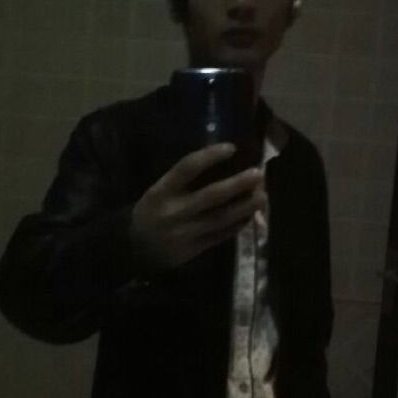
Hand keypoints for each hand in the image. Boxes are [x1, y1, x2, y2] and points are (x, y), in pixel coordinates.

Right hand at [130, 143, 266, 270]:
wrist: (135, 249)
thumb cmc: (150, 212)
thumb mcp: (158, 191)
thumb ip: (182, 180)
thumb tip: (219, 162)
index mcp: (162, 191)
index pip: (187, 168)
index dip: (210, 156)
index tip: (232, 148)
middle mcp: (175, 211)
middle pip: (211, 195)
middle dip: (238, 184)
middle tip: (258, 174)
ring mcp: (186, 232)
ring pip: (221, 218)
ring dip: (245, 207)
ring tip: (263, 196)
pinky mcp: (195, 249)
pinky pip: (222, 236)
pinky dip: (238, 225)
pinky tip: (252, 215)